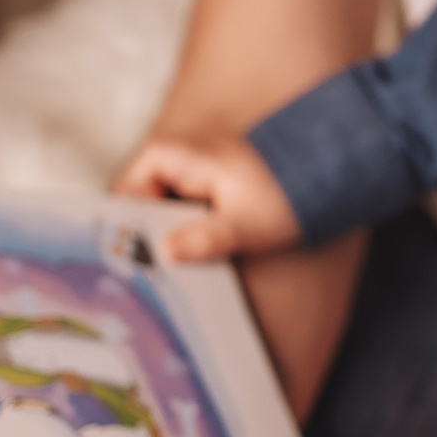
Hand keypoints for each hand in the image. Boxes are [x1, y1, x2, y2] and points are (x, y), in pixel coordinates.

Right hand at [113, 136, 302, 263]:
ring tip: (157, 280)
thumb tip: (168, 253)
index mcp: (170, 156)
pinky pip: (174, 222)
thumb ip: (207, 238)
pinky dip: (176, 243)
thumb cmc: (284, 193)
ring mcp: (182, 181)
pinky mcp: (197, 198)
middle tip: (137, 278)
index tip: (119, 259)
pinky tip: (181, 271)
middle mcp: (170, 164)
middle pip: (135, 207)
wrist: (320, 178)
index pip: (123, 192)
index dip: (117, 225)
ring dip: (156, 246)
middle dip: (135, 240)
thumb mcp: (245, 223)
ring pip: (153, 218)